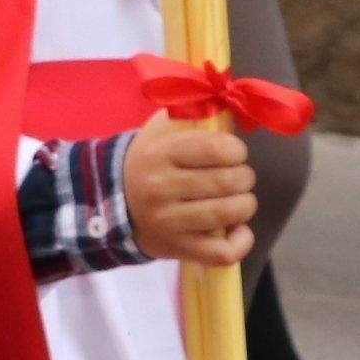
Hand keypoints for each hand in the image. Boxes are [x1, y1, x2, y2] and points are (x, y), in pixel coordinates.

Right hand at [123, 113, 258, 268]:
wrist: (113, 202)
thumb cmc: (148, 161)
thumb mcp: (162, 129)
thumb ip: (195, 114)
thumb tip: (235, 106)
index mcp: (160, 154)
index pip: (214, 149)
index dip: (236, 150)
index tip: (234, 153)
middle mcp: (161, 188)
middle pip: (226, 181)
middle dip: (244, 177)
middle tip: (239, 177)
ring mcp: (168, 222)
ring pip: (227, 213)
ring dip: (245, 204)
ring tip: (240, 200)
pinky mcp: (177, 249)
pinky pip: (221, 253)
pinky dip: (241, 241)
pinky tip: (238, 229)